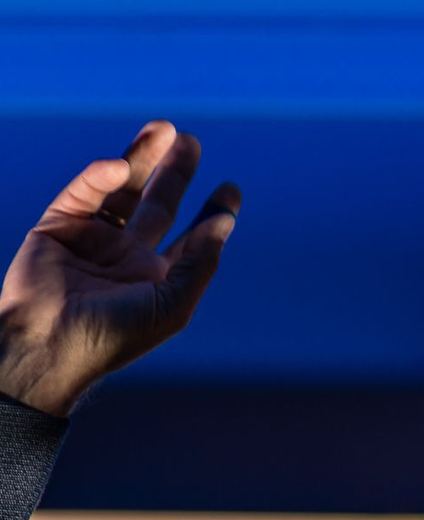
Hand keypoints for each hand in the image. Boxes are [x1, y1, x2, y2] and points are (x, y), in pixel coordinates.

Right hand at [0, 120, 239, 416]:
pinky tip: (119, 167)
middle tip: (191, 142)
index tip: (231, 189)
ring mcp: (94, 239)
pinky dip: (100, 177)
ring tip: (166, 129)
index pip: (191, 238)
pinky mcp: (59, 226)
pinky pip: (84, 193)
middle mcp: (128, 257)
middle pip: (158, 204)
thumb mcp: (172, 304)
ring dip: (142, 159)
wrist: (50, 342)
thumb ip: (199, 263)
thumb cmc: (116, 334)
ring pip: (123, 189)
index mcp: (158, 280)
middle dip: (174, 173)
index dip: (211, 213)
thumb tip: (224, 225)